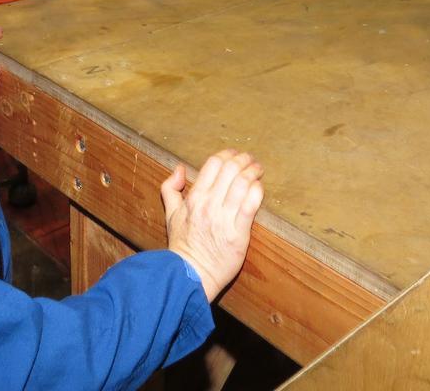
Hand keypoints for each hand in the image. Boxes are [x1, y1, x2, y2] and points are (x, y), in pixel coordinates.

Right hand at [161, 150, 263, 301]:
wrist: (189, 276)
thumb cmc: (182, 246)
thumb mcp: (170, 214)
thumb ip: (170, 189)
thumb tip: (178, 169)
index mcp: (194, 198)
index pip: (213, 163)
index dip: (227, 154)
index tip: (234, 155)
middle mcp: (209, 204)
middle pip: (230, 169)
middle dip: (244, 159)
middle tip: (251, 160)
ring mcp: (224, 219)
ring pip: (242, 183)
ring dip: (253, 171)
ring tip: (258, 170)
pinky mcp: (238, 234)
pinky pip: (250, 205)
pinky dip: (257, 191)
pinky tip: (259, 188)